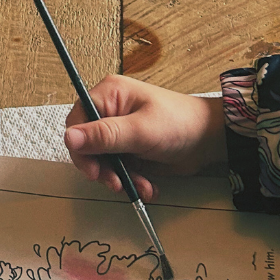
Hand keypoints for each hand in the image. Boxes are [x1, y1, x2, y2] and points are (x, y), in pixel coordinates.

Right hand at [64, 76, 225, 197]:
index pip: (77, 122)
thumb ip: (104, 135)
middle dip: (102, 168)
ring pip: (102, 161)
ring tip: (140, 185)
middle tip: (117, 182)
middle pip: (87, 145)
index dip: (81, 148)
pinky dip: (130, 180)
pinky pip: (118, 168)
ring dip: (119, 178)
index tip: (93, 169)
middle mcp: (110, 111)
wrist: (210, 140)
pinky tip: (147, 185)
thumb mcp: (141, 130)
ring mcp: (119, 131)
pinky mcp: (129, 148)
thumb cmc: (182, 123)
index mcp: (109, 95)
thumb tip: (70, 137)